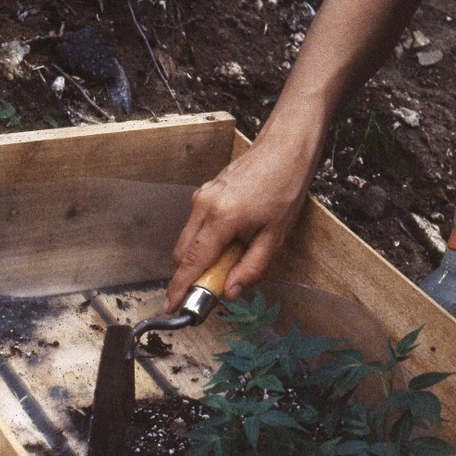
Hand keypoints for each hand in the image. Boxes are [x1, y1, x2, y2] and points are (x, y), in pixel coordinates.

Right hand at [163, 137, 310, 312]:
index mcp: (221, 218)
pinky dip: (206, 239)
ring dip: (201, 256)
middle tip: (217, 284)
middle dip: (192, 274)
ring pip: (187, 239)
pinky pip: (196, 225)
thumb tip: (230, 292)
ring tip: (233, 255)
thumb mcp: (275, 236)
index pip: (191, 262)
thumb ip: (251, 267)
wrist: (284, 149)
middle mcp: (203, 206)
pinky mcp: (204, 192)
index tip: (171, 306)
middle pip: (182, 253)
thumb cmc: (284, 189)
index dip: (179, 288)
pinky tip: (233, 236)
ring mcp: (201, 196)